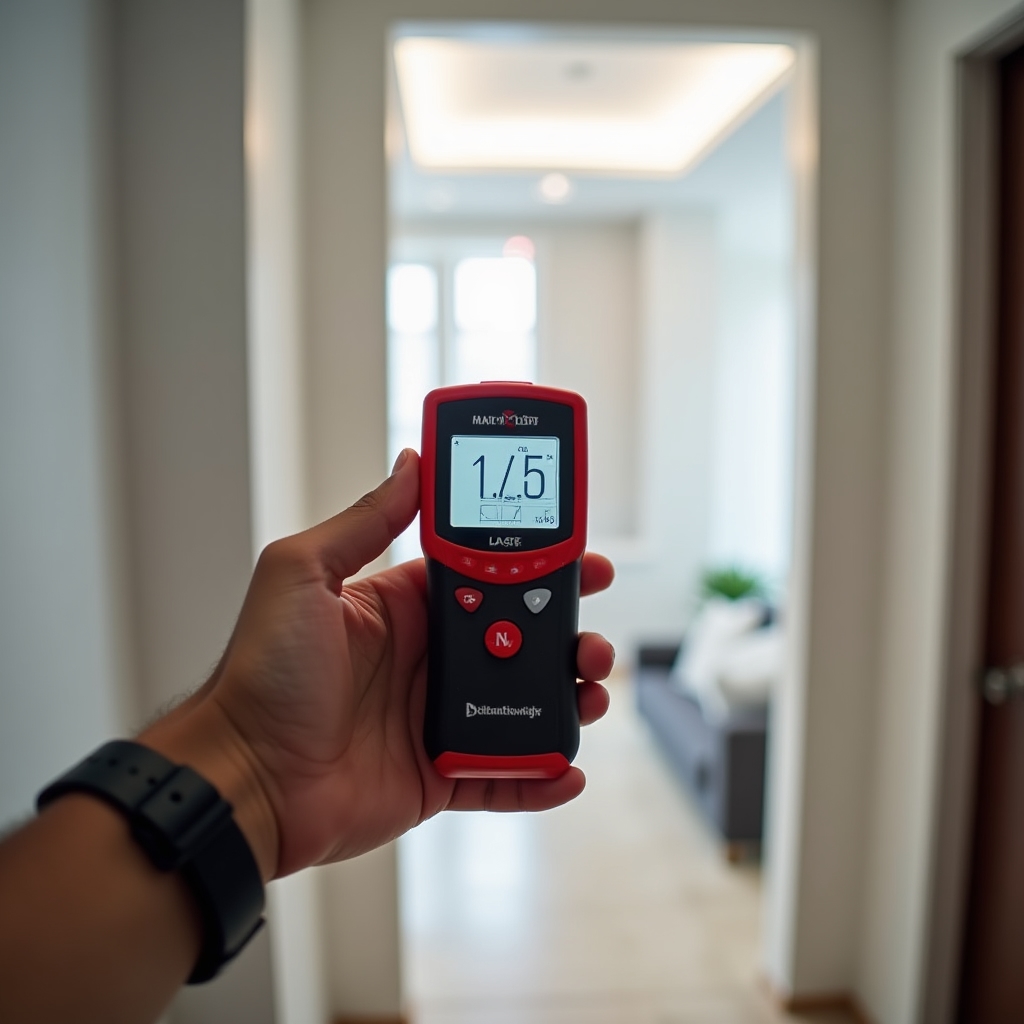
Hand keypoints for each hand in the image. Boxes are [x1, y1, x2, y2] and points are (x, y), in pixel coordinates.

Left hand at [143, 450, 614, 879]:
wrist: (246, 778)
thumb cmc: (260, 675)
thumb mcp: (303, 575)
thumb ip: (365, 522)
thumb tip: (411, 463)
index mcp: (403, 605)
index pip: (486, 572)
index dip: (536, 563)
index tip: (577, 555)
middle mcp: (426, 656)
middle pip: (517, 635)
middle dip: (565, 630)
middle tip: (591, 633)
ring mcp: (435, 714)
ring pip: (521, 700)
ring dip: (565, 696)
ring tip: (587, 691)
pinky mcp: (438, 771)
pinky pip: (501, 773)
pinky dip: (539, 774)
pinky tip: (566, 770)